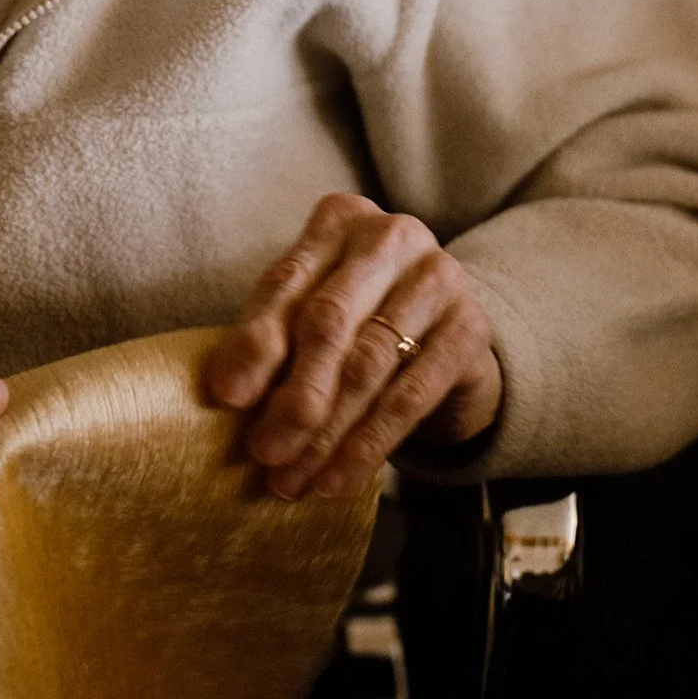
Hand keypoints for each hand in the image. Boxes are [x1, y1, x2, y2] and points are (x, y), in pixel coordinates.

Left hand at [204, 194, 500, 499]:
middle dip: (293, 396)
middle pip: (330, 322)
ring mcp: (440, 277)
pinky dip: (368, 445)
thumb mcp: (305, 312)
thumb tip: (226, 391)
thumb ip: (268, 338)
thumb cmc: (354, 317)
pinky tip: (337, 479)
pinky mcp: (471, 327)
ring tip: (292, 479)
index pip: (287, 283)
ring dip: (326, 434)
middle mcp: (391, 235)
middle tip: (264, 452)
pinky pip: (410, 396)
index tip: (227, 399)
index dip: (254, 344)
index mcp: (338, 219)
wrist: (442, 332)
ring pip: (369, 366)